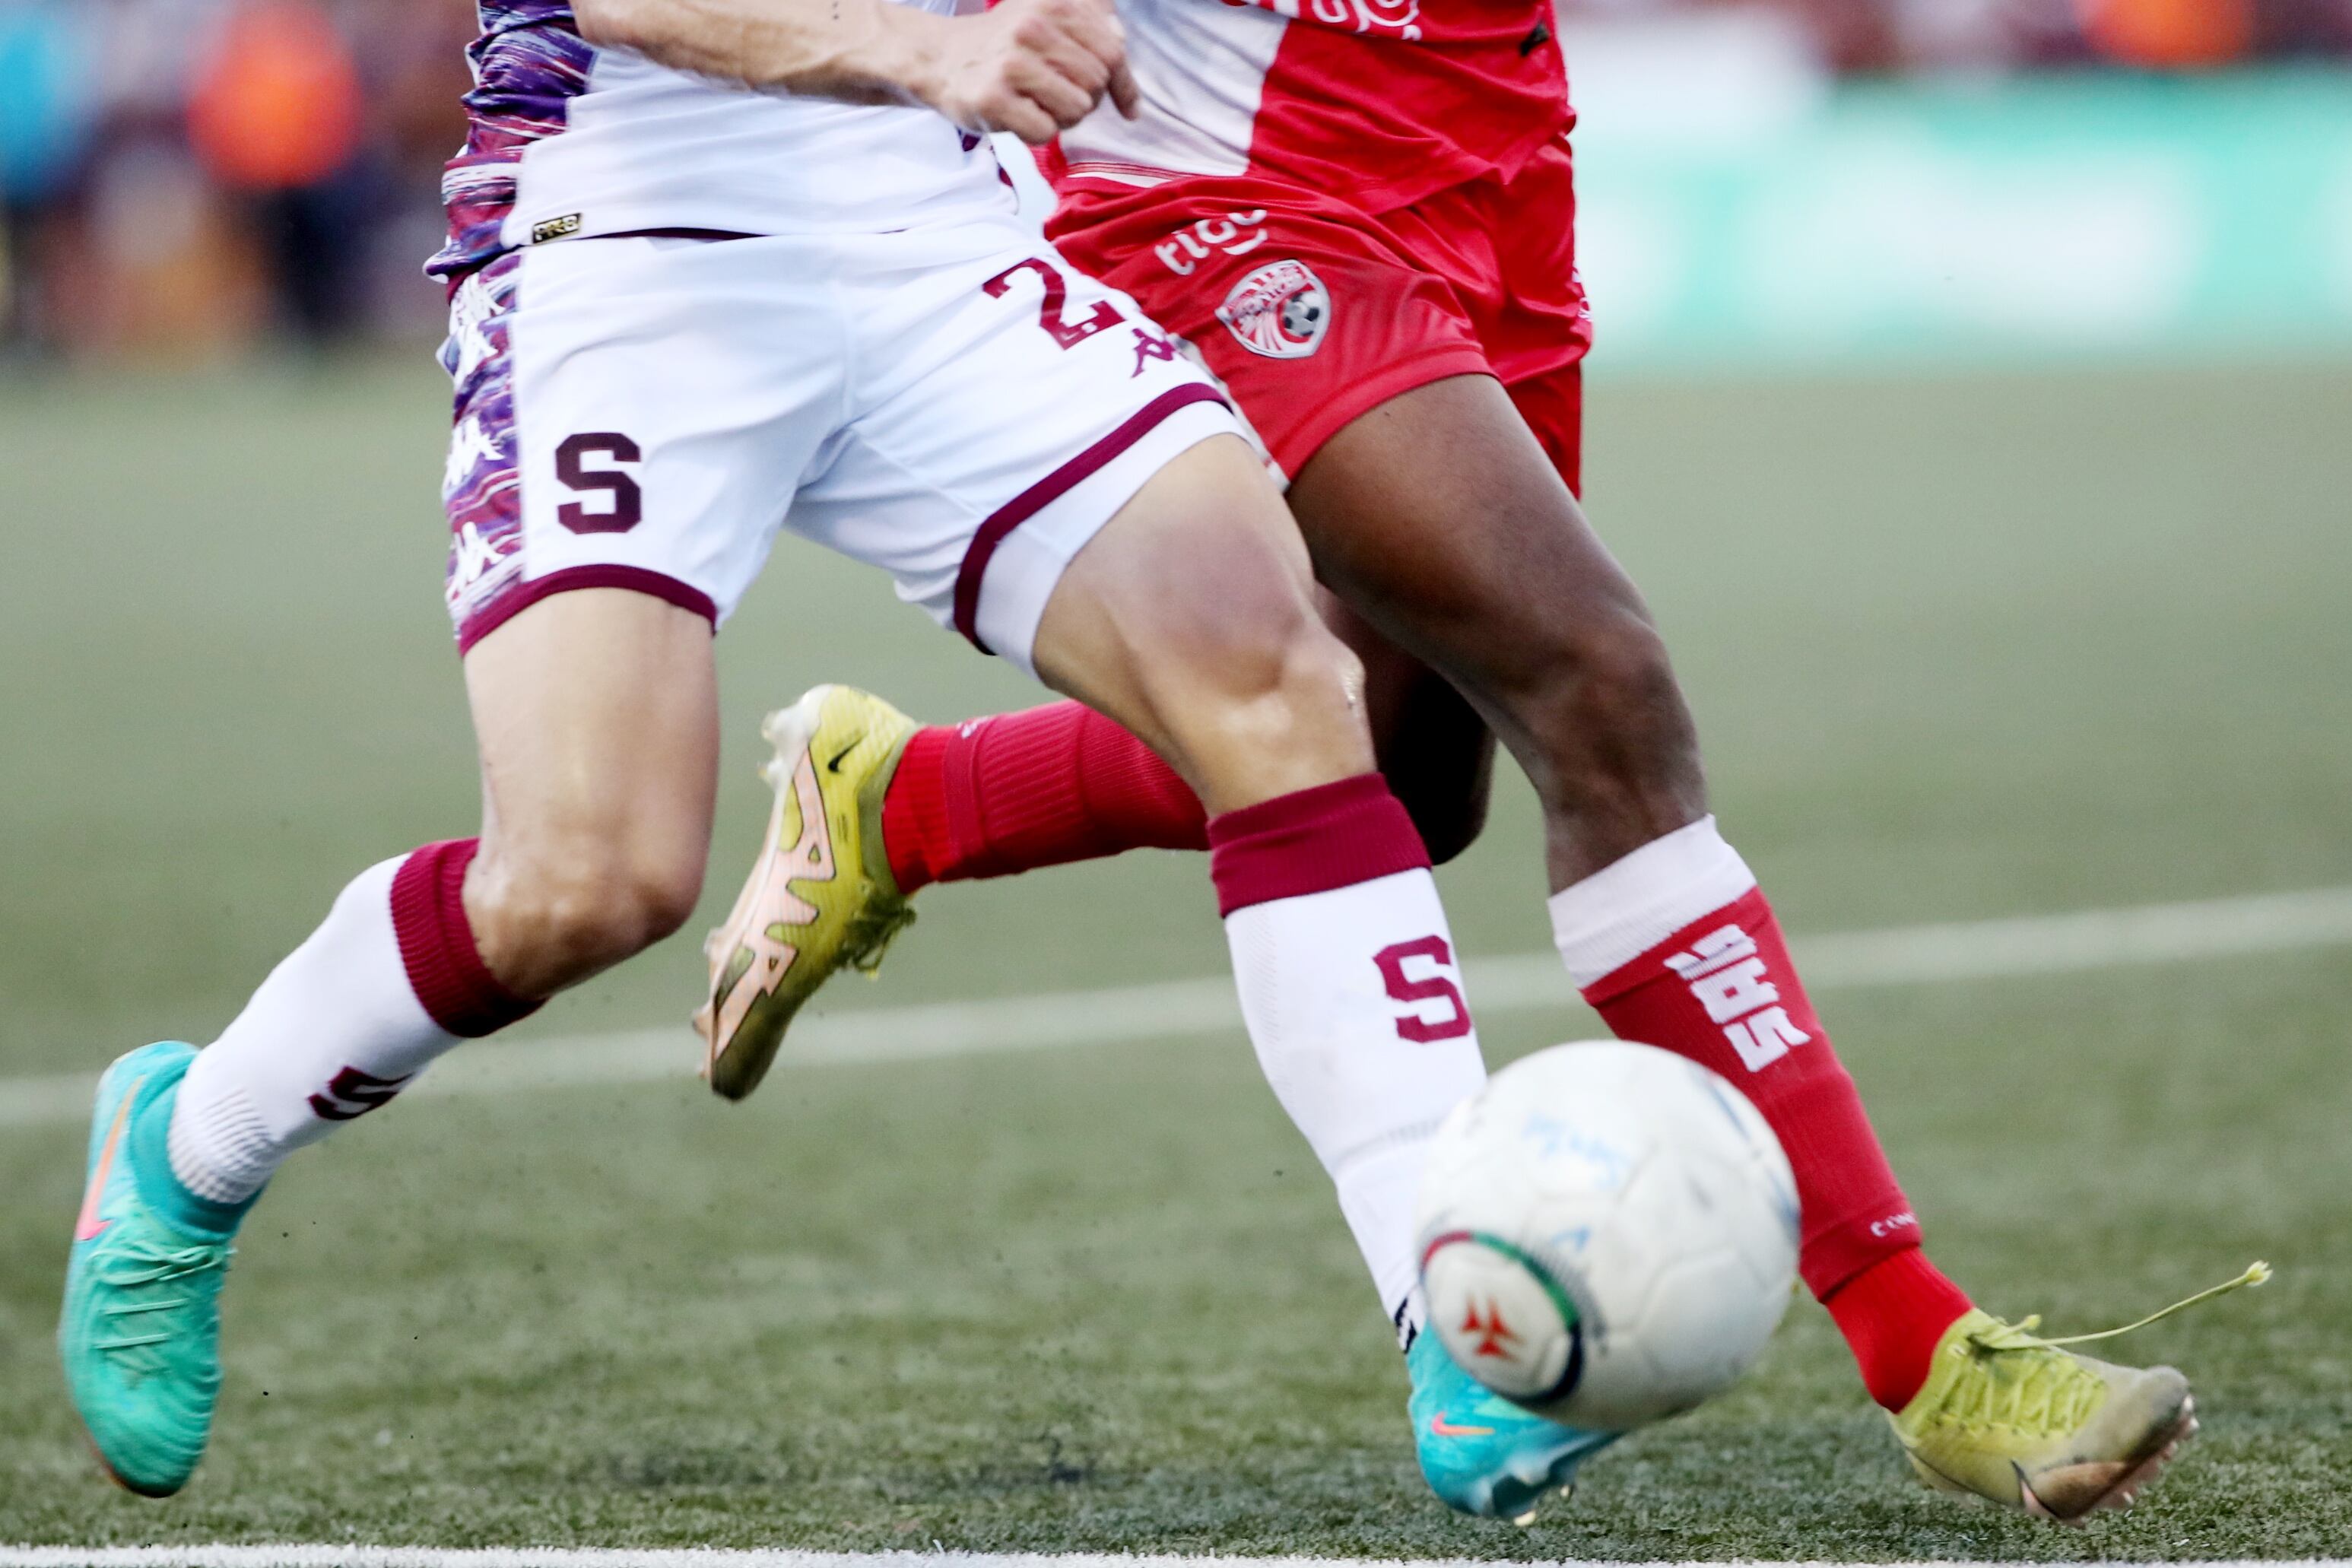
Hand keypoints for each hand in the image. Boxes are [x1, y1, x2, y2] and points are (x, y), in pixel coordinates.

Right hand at [905, 0, 1141, 144]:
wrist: (941, 58)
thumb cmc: (1005, 45)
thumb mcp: (1049, 19)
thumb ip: (1093, 29)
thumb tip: (1123, 51)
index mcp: (1053, 4)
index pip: (1113, 52)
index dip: (1124, 85)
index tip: (1128, 108)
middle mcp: (1032, 28)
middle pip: (1096, 84)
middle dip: (1086, 100)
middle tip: (1058, 96)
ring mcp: (1010, 64)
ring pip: (1076, 109)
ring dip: (1064, 118)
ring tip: (1039, 105)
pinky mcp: (992, 98)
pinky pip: (1046, 132)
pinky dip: (1039, 132)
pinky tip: (1020, 116)